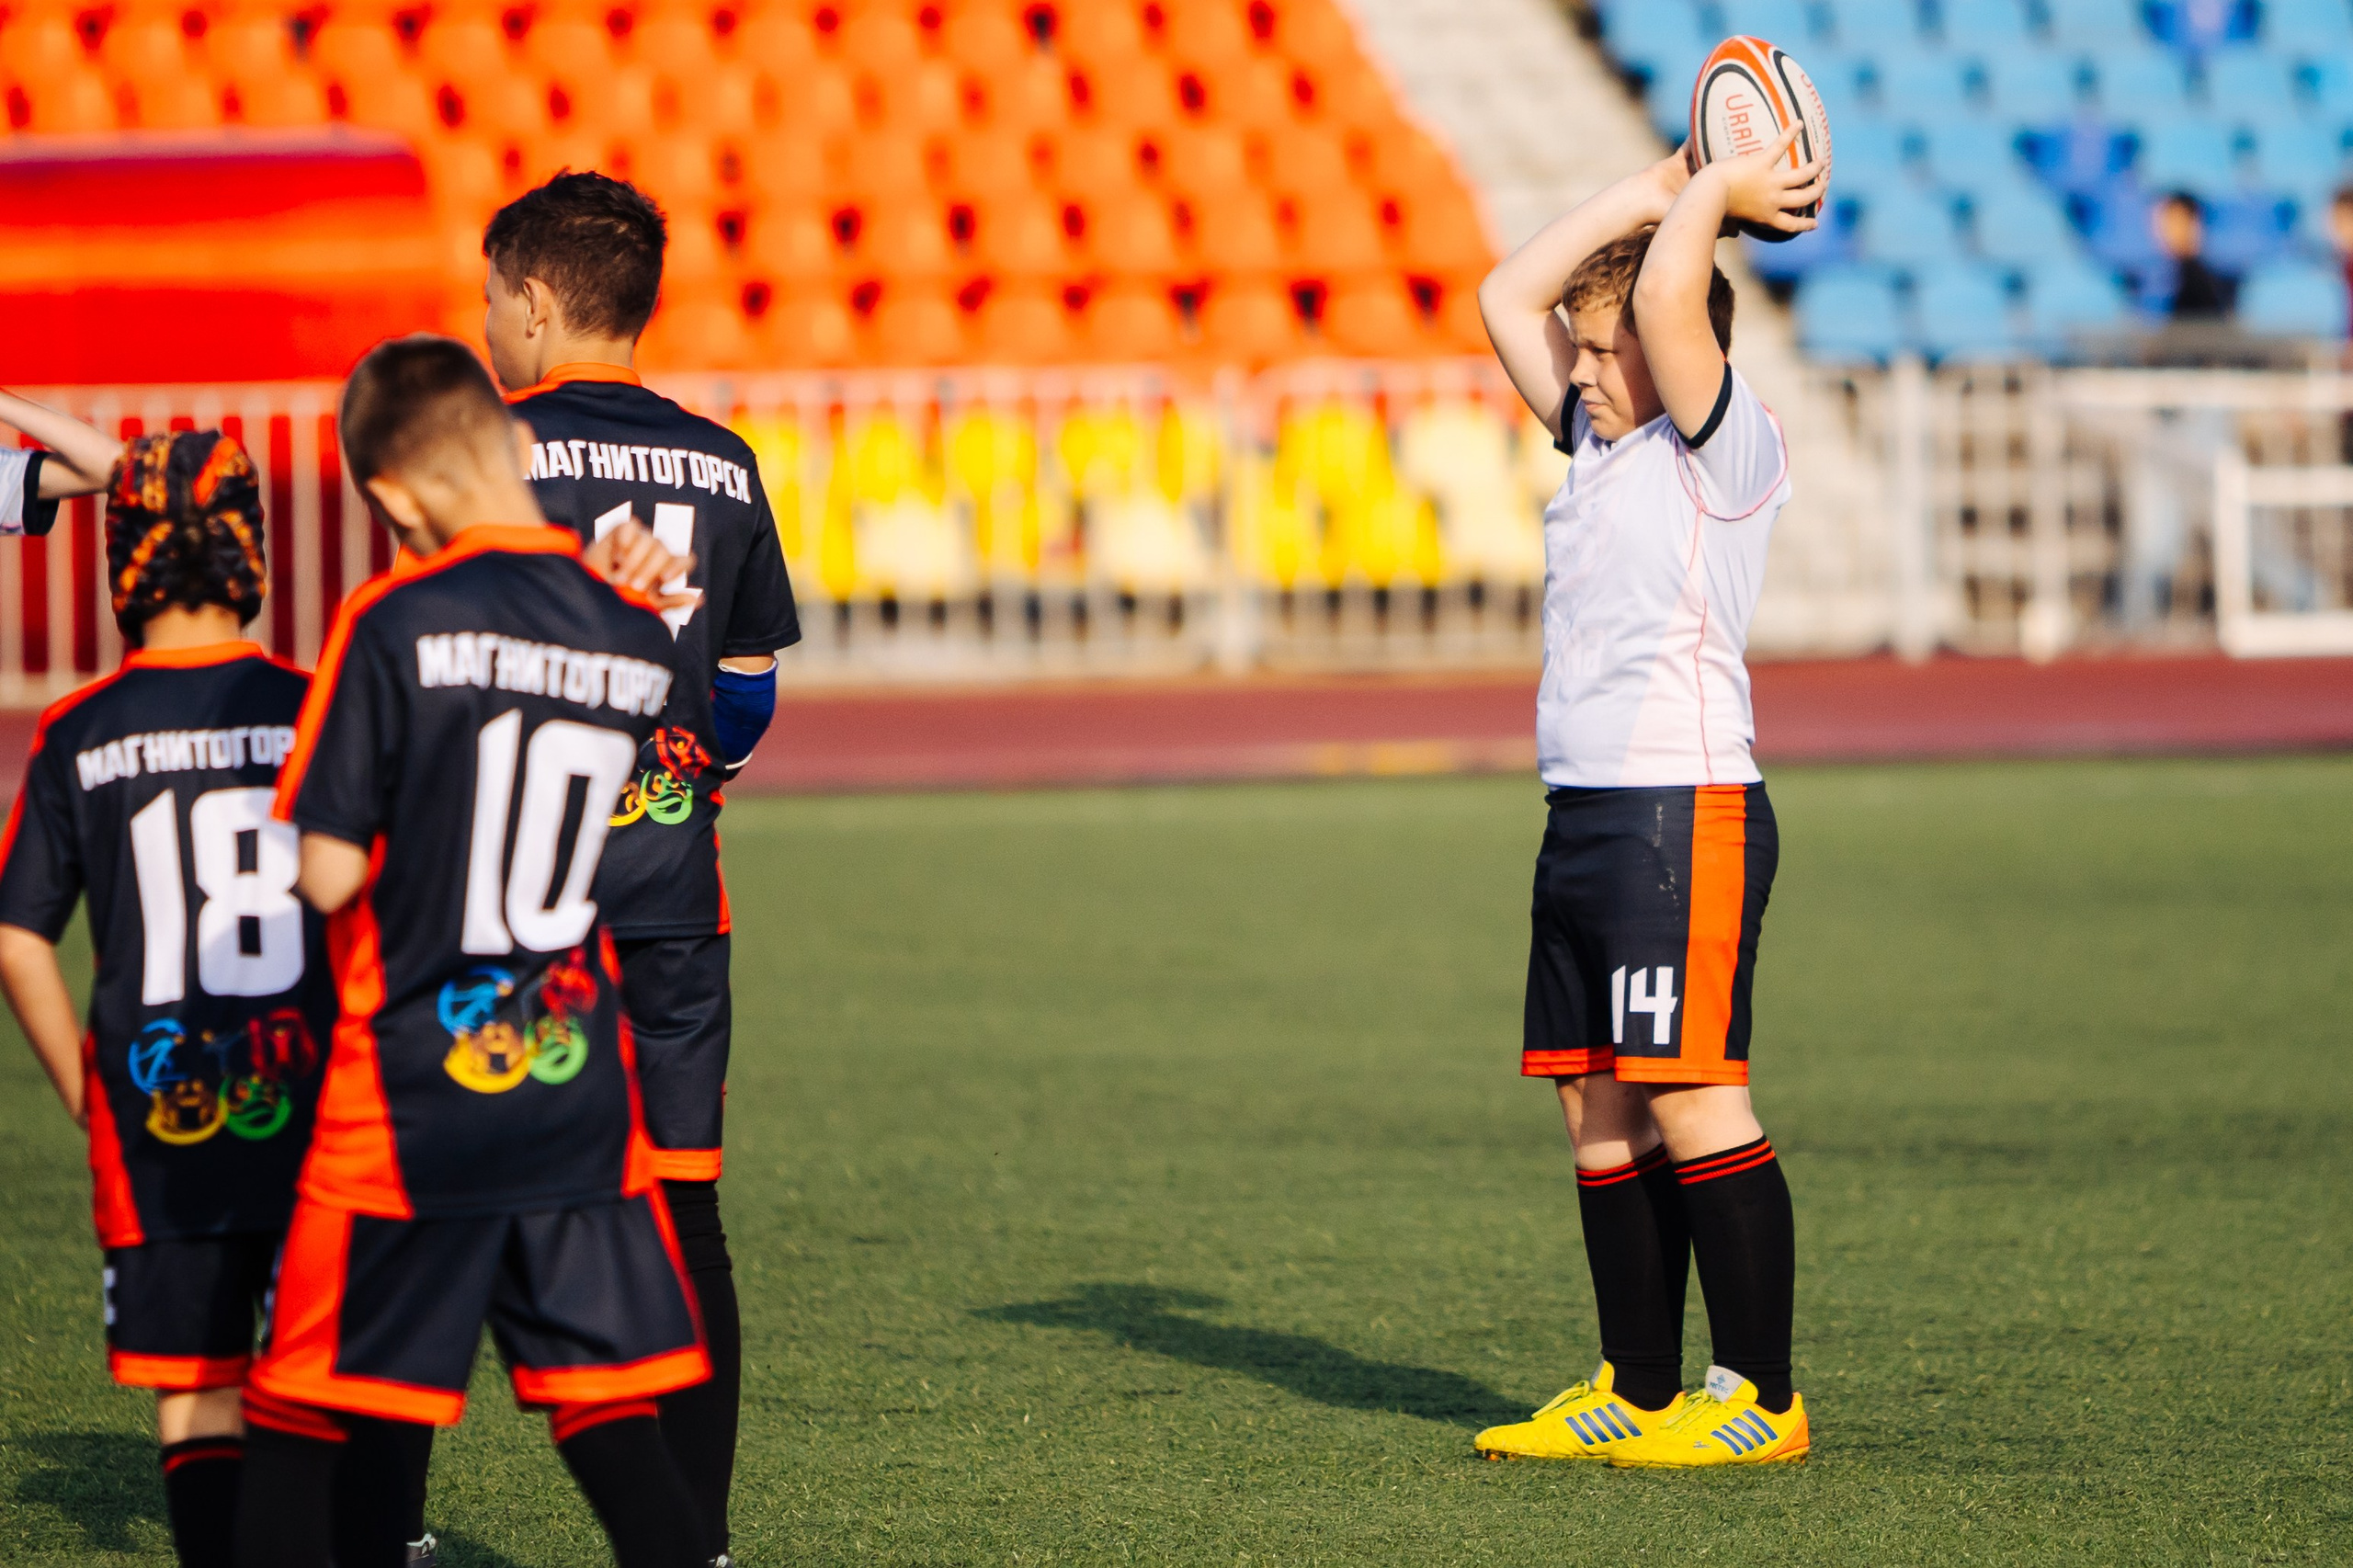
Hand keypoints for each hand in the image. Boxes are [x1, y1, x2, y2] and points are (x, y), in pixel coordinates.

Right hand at [583, 517, 699, 614]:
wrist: (588, 592)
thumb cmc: (618, 600)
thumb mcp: (645, 606)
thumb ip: (671, 601)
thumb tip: (699, 599)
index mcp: (666, 568)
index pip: (685, 559)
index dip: (678, 567)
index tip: (664, 579)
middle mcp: (655, 552)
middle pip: (664, 551)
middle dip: (649, 570)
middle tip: (634, 585)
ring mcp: (639, 539)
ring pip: (649, 539)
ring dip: (634, 560)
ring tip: (619, 576)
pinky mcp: (621, 530)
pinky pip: (630, 525)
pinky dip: (625, 539)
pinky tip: (617, 555)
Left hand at [1707, 122, 1827, 235]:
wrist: (1712, 194)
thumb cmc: (1714, 210)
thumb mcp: (1729, 223)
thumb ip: (1733, 227)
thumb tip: (1730, 235)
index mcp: (1766, 216)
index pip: (1790, 225)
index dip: (1805, 224)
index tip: (1816, 223)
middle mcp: (1773, 200)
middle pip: (1802, 199)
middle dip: (1816, 192)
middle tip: (1822, 185)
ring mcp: (1770, 181)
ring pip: (1801, 175)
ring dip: (1813, 168)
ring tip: (1821, 162)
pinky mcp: (1762, 163)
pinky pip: (1780, 145)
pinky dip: (1790, 133)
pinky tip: (1799, 123)